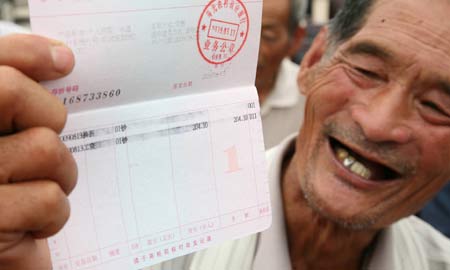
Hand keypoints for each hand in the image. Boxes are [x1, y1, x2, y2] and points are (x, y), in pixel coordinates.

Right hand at [0, 34, 76, 269]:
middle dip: (48, 117)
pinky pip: (48, 198)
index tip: (63, 62)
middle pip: (9, 92)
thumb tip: (60, 57)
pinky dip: (53, 214)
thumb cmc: (7, 194)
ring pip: (44, 147)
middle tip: (45, 144)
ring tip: (41, 190)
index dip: (26, 52)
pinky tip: (34, 224)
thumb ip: (16, 94)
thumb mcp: (6, 140)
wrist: (1, 259)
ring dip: (59, 174)